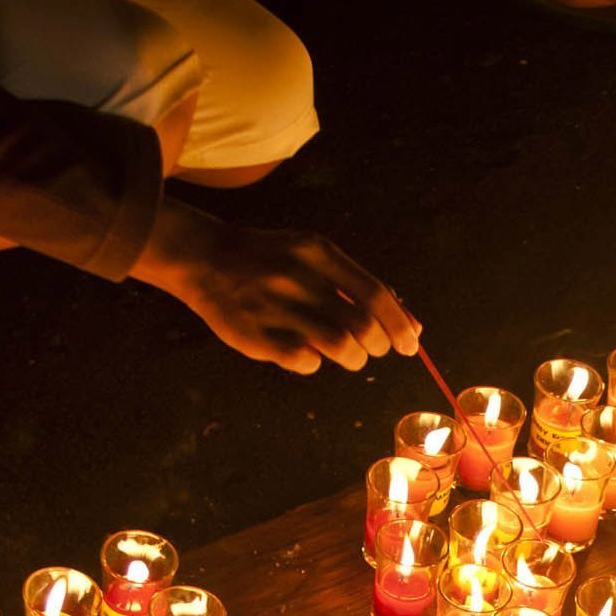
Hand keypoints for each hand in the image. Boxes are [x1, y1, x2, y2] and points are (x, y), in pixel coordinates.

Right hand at [132, 201, 419, 374]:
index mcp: (317, 252)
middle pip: (362, 326)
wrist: (203, 257)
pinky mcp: (253, 335)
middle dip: (377, 345)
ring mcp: (274, 307)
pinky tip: (306, 353)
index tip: (411, 346)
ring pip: (339, 347)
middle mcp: (297, 277)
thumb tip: (411, 326)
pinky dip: (314, 363)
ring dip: (352, 358)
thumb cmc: (273, 261)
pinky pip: (304, 362)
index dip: (400, 326)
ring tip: (346, 354)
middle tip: (371, 348)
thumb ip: (359, 287)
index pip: (376, 295)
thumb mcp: (315, 256)